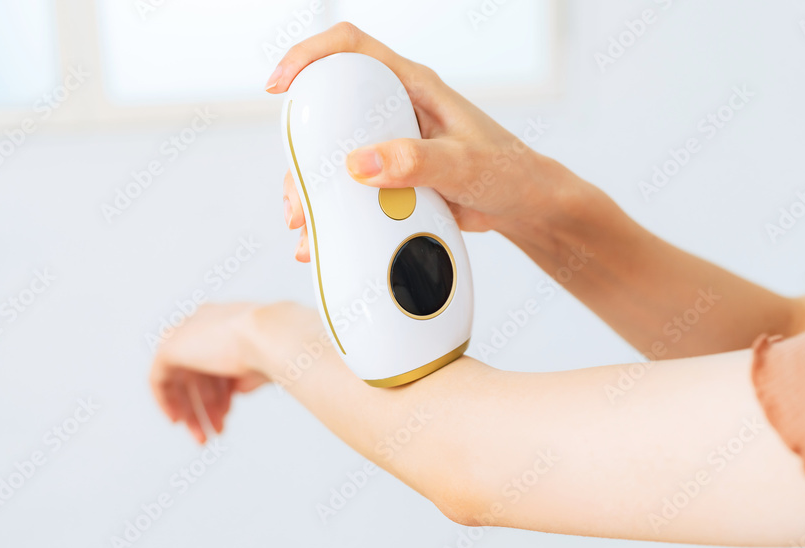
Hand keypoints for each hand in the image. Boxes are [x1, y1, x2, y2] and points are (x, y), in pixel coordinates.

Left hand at [149, 303, 268, 443]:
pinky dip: (166, 401)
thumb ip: (241, 374)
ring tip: (204, 438)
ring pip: (180, 381)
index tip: (225, 416)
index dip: (220, 394)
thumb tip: (236, 389)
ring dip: (192, 412)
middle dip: (206, 408)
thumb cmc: (273, 349)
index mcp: (221, 322)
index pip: (213, 363)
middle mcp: (199, 325)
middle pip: (196, 374)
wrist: (269, 337)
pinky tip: (177, 421)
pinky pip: (159, 380)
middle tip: (213, 434)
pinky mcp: (168, 348)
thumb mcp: (257, 365)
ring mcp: (182, 334)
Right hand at [267, 22, 572, 261]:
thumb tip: (359, 163)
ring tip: (304, 223)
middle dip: (301, 148)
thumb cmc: (508, 172)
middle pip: (331, 111)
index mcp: (413, 87)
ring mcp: (392, 146)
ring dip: (312, 190)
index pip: (352, 49)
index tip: (281, 86)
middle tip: (295, 187)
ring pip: (335, 157)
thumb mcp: (464, 165)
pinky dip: (334, 215)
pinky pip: (352, 190)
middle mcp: (396, 111)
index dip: (310, 56)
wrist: (523, 207)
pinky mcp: (393, 179)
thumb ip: (416, 161)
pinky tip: (323, 240)